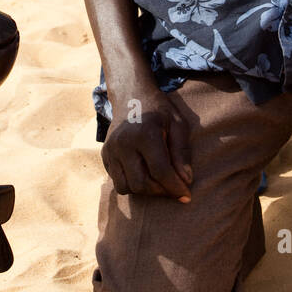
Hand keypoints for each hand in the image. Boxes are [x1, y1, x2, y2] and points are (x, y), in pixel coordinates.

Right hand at [103, 86, 192, 201]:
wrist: (131, 95)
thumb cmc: (159, 110)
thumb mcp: (178, 125)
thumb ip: (182, 153)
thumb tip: (186, 181)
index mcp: (145, 135)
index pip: (160, 171)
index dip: (175, 187)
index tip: (186, 196)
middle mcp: (123, 144)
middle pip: (141, 184)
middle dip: (160, 191)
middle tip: (172, 187)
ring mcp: (111, 150)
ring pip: (125, 187)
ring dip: (144, 190)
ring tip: (157, 181)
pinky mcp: (105, 155)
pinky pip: (117, 181)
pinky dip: (131, 183)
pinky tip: (143, 172)